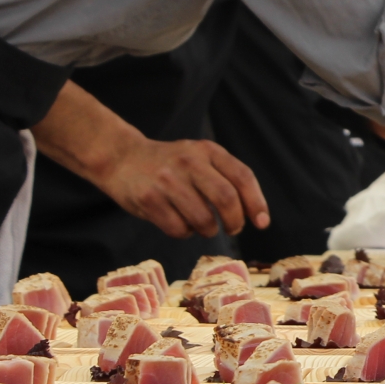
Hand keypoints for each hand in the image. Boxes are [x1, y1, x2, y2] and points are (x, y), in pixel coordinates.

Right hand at [88, 137, 268, 238]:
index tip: (262, 223)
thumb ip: (225, 177)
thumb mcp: (199, 157)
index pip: (242, 176)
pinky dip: (185, 233)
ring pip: (203, 219)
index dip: (256, 203)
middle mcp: (189, 162)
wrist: (122, 158)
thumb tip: (255, 213)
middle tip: (233, 228)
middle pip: (226, 199)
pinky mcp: (149, 199)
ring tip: (203, 224)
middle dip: (235, 221)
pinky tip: (180, 222)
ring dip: (208, 230)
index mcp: (207, 150)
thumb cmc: (170, 164)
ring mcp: (168, 181)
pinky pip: (179, 229)